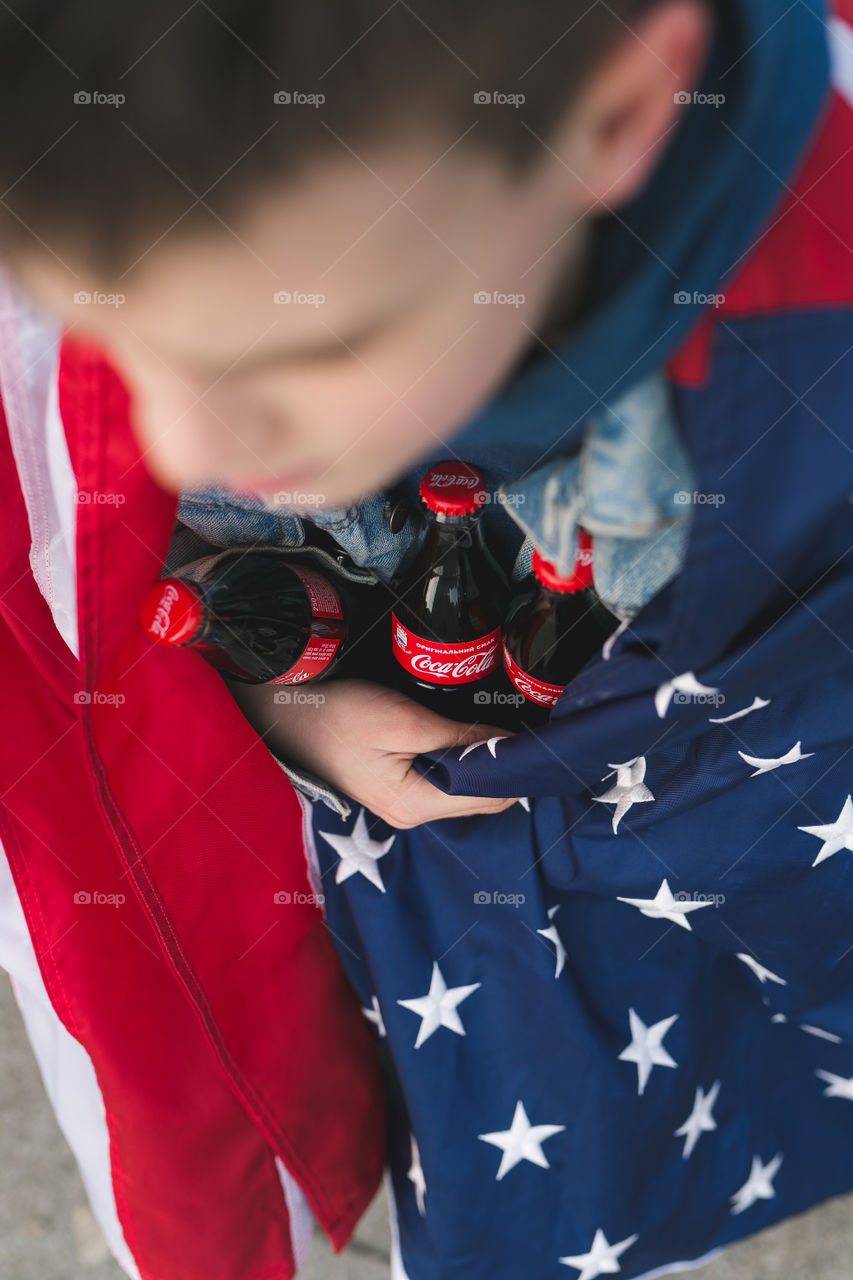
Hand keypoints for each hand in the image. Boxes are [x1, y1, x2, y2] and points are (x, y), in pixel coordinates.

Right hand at [228, 677, 518, 828]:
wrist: (286, 709)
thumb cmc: (338, 714)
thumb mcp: (404, 721)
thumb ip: (460, 737)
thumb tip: (511, 745)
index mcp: (414, 806)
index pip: (489, 798)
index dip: (517, 771)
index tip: (545, 742)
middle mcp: (411, 815)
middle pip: (480, 798)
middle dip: (506, 769)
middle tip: (534, 733)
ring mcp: (403, 804)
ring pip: (465, 790)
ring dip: (486, 764)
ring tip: (508, 732)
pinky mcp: (397, 787)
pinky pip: (447, 781)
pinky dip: (466, 762)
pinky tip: (475, 739)